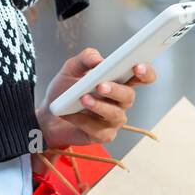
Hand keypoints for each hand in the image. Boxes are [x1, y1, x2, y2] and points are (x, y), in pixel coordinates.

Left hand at [35, 47, 156, 152]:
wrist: (49, 115)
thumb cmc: (65, 90)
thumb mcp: (71, 69)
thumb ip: (85, 59)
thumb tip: (98, 59)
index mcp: (119, 82)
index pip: (142, 77)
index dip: (145, 73)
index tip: (137, 66)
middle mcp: (120, 101)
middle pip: (129, 96)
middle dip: (116, 90)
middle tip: (100, 85)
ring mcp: (113, 120)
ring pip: (115, 114)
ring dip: (99, 106)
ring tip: (83, 99)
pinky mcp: (103, 135)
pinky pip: (97, 129)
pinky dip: (82, 120)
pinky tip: (70, 114)